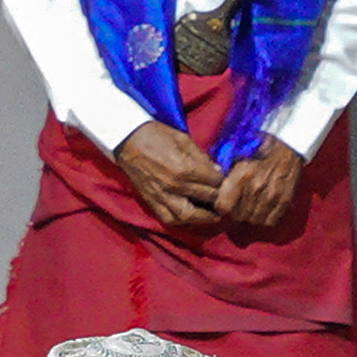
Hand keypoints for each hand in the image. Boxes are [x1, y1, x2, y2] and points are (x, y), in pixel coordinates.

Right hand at [113, 119, 227, 232]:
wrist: (126, 139)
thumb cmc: (156, 135)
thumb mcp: (183, 139)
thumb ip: (202, 157)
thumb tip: (218, 171)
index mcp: (185, 168)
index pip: (214, 182)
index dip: (225, 182)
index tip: (229, 181)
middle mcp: (175, 186)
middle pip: (206, 199)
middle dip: (220, 198)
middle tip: (227, 198)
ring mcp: (162, 196)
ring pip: (189, 216)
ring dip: (204, 217)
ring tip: (213, 213)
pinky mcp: (152, 201)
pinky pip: (169, 219)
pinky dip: (182, 221)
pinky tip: (190, 216)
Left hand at [216, 138, 305, 232]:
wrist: (286, 144)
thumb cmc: (258, 148)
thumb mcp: (236, 156)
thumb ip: (225, 175)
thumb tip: (213, 188)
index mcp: (241, 176)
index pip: (223, 207)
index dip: (222, 205)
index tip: (224, 201)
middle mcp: (255, 189)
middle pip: (238, 216)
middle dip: (236, 211)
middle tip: (239, 201)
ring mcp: (272, 196)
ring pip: (253, 220)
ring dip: (250, 215)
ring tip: (251, 204)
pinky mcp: (284, 200)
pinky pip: (269, 221)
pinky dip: (265, 217)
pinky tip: (263, 207)